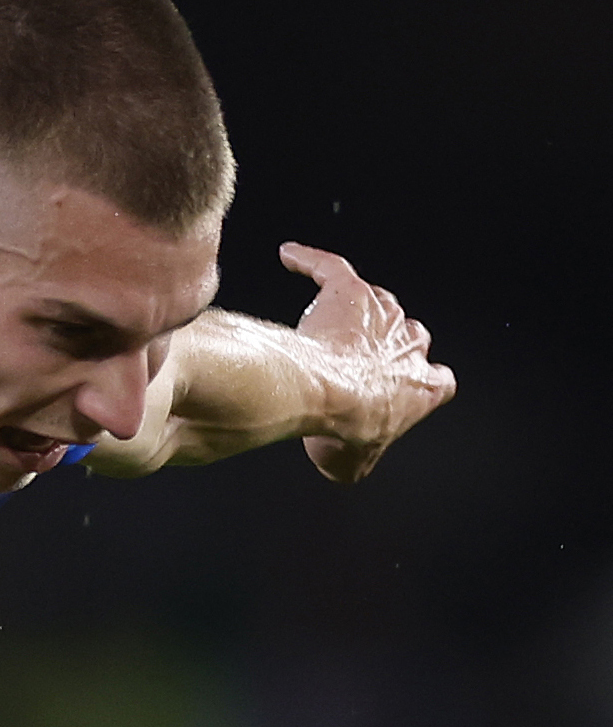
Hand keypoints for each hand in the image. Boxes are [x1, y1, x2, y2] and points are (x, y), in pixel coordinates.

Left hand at [280, 243, 455, 481]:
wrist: (329, 393)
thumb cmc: (344, 428)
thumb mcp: (353, 464)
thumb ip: (354, 462)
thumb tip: (344, 470)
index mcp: (425, 385)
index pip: (436, 380)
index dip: (417, 383)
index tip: (397, 390)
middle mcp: (410, 342)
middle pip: (408, 336)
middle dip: (388, 346)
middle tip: (357, 359)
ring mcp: (382, 314)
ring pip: (377, 303)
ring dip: (358, 311)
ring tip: (328, 318)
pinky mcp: (350, 293)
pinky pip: (332, 269)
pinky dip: (310, 261)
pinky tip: (289, 256)